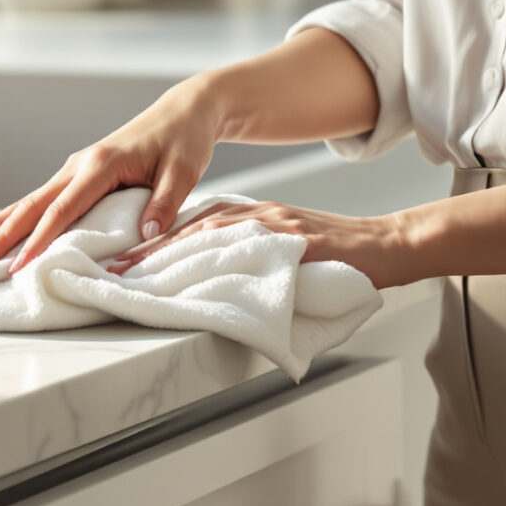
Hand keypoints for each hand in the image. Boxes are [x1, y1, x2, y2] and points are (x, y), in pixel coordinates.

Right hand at [0, 80, 223, 273]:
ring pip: (23, 205)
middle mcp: (77, 166)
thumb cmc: (184, 142)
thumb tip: (147, 233)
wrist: (182, 112)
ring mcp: (71, 171)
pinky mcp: (73, 178)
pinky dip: (10, 222)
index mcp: (100, 165)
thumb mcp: (184, 171)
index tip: (16, 266)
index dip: (38, 240)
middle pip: (27, 206)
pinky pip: (36, 204)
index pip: (62, 210)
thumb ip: (166, 202)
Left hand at [100, 199, 423, 288]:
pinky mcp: (297, 241)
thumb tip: (220, 289)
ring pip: (212, 235)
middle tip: (114, 267)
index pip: (197, 225)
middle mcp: (260, 216)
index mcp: (256, 218)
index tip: (124, 257)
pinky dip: (219, 258)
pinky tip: (193, 271)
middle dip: (151, 247)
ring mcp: (277, 226)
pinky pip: (252, 249)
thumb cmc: (344, 259)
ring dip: (171, 253)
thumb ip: (257, 263)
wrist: (391, 245)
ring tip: (136, 274)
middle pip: (194, 227)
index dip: (159, 240)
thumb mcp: (292, 256)